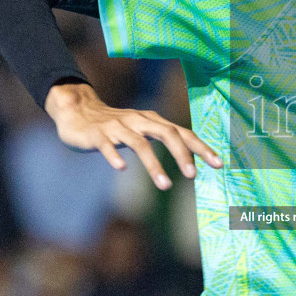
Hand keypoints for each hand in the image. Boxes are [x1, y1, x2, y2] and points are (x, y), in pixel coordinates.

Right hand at [45, 82, 221, 189]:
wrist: (77, 111)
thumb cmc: (115, 125)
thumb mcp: (143, 129)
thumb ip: (164, 138)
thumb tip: (192, 158)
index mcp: (152, 121)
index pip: (182, 132)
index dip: (201, 147)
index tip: (218, 164)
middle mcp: (138, 121)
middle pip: (167, 133)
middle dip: (182, 154)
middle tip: (193, 175)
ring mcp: (117, 127)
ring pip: (139, 144)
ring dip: (154, 164)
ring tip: (166, 185)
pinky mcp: (97, 135)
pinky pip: (107, 146)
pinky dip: (115, 155)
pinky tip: (122, 168)